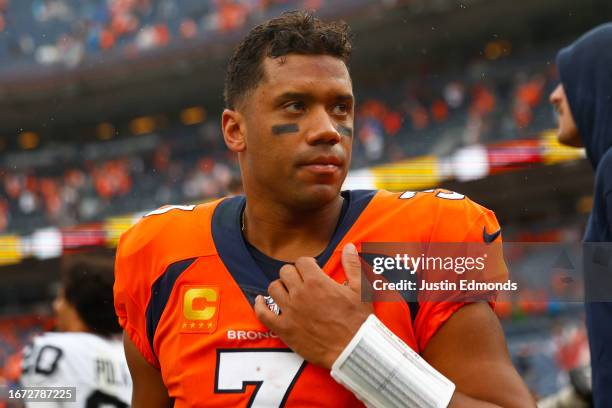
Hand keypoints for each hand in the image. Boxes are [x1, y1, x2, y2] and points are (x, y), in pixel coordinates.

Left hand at [254, 243, 372, 369]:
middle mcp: (300, 294)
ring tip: (288, 291)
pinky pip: (263, 313)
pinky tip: (261, 301)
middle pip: (285, 272)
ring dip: (280, 287)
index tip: (312, 270)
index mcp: (317, 282)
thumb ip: (352, 265)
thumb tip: (349, 247)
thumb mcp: (361, 290)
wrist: (353, 350)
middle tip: (301, 281)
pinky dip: (260, 305)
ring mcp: (290, 311)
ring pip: (273, 288)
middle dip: (293, 273)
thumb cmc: (358, 321)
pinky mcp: (284, 328)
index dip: (308, 264)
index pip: (302, 261)